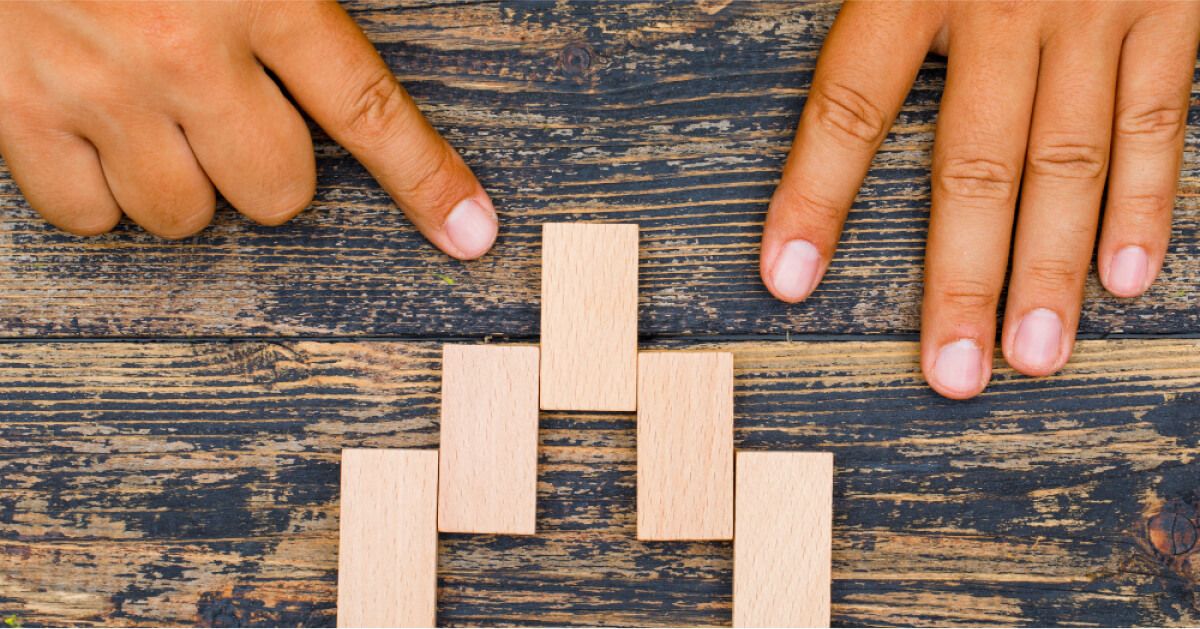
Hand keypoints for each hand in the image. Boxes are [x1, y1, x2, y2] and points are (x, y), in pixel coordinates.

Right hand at [0, 1, 497, 258]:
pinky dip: (99, 193)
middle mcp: (182, 50)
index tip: (468, 231)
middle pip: (277, 193)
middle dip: (268, 170)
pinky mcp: (15, 112)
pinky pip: (87, 215)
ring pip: (185, 215)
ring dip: (186, 183)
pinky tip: (100, 138)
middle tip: (236, 118)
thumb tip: (336, 30)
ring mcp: (97, 88)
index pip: (367, 110)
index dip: (426, 181)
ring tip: (161, 119)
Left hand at [760, 1, 1199, 398]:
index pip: (850, 107)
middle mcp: (1006, 1)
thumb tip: (707, 19)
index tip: (788, 281)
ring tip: (1034, 358)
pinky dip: (1149, 199)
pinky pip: (1163, 114)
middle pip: (974, 164)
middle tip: (952, 373)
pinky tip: (1126, 276)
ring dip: (1052, 269)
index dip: (815, 199)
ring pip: (1071, 162)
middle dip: (961, 278)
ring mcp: (1099, 3)